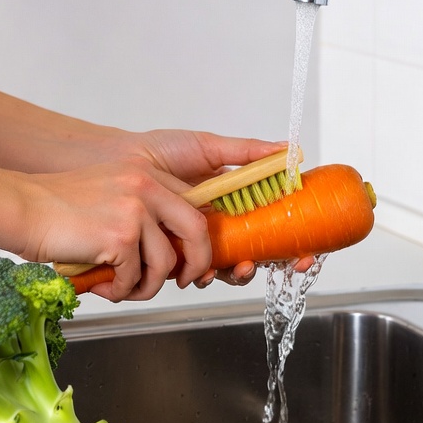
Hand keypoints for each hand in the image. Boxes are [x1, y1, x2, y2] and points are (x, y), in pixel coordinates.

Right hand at [17, 158, 212, 300]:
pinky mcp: (120, 237)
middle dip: (196, 262)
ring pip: (165, 262)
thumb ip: (140, 210)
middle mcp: (146, 186)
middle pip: (197, 229)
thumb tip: (167, 250)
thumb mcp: (109, 192)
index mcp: (146, 173)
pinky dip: (120, 291)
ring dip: (147, 286)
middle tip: (182, 280)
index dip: (197, 236)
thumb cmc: (56, 206)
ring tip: (123, 289)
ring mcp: (135, 211)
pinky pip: (135, 277)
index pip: (192, 203)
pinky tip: (102, 286)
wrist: (22, 208)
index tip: (188, 256)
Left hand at [113, 129, 284, 290]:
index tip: (303, 253)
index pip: (269, 226)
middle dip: (271, 265)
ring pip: (227, 267)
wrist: (119, 163)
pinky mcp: (173, 253)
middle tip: (280, 264)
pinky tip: (203, 271)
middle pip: (254, 252)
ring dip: (238, 273)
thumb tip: (288, 150)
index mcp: (232, 200)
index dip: (289, 243)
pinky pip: (194, 272)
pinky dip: (204, 275)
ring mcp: (196, 240)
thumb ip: (246, 152)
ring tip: (239, 266)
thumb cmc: (159, 151)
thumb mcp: (206, 147)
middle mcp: (218, 224)